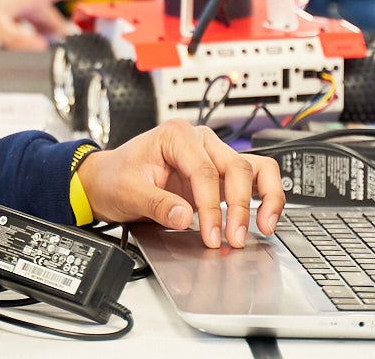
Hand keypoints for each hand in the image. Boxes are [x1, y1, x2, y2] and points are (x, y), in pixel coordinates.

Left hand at [0, 0, 86, 49]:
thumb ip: (21, 39)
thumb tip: (41, 47)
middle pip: (44, 10)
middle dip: (56, 25)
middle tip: (68, 39)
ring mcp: (7, 0)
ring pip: (31, 15)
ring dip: (40, 29)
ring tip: (46, 44)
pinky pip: (19, 17)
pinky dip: (25, 28)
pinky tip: (23, 40)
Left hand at [75, 121, 284, 249]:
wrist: (108, 180)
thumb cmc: (115, 178)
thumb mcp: (127, 190)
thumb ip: (156, 204)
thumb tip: (184, 217)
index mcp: (176, 135)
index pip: (205, 171)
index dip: (211, 206)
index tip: (212, 234)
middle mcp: (200, 140)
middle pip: (235, 167)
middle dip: (239, 207)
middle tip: (233, 239)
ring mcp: (212, 156)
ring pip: (253, 168)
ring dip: (263, 198)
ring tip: (264, 226)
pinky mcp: (219, 174)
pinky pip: (253, 178)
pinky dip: (265, 196)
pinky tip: (266, 217)